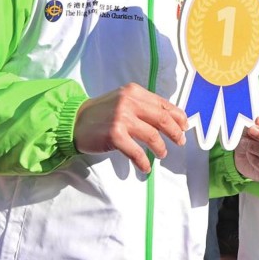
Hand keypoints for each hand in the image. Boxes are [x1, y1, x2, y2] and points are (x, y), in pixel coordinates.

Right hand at [73, 83, 188, 172]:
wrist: (74, 121)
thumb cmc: (101, 113)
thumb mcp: (122, 100)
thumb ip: (142, 106)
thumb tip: (169, 119)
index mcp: (134, 92)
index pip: (163, 104)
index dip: (177, 116)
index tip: (184, 126)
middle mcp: (130, 102)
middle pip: (162, 119)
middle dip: (175, 132)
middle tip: (180, 142)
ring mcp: (122, 118)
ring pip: (152, 135)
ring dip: (160, 147)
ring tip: (162, 154)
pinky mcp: (115, 135)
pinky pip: (136, 152)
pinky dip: (143, 162)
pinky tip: (145, 167)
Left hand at [234, 115, 258, 181]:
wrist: (247, 160)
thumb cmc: (254, 142)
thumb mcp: (254, 131)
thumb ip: (256, 127)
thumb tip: (254, 124)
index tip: (258, 120)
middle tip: (251, 130)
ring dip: (256, 149)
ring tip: (247, 147)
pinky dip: (256, 162)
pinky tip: (251, 158)